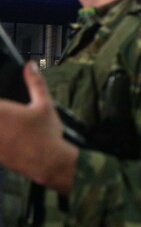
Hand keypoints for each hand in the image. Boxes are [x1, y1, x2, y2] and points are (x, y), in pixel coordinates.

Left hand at [0, 62, 76, 194]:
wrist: (48, 162)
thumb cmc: (46, 133)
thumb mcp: (45, 104)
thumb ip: (35, 83)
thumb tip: (30, 65)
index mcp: (1, 111)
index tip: (3, 106)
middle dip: (0, 114)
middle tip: (6, 115)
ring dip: (0, 126)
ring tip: (8, 125)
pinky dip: (0, 139)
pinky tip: (7, 137)